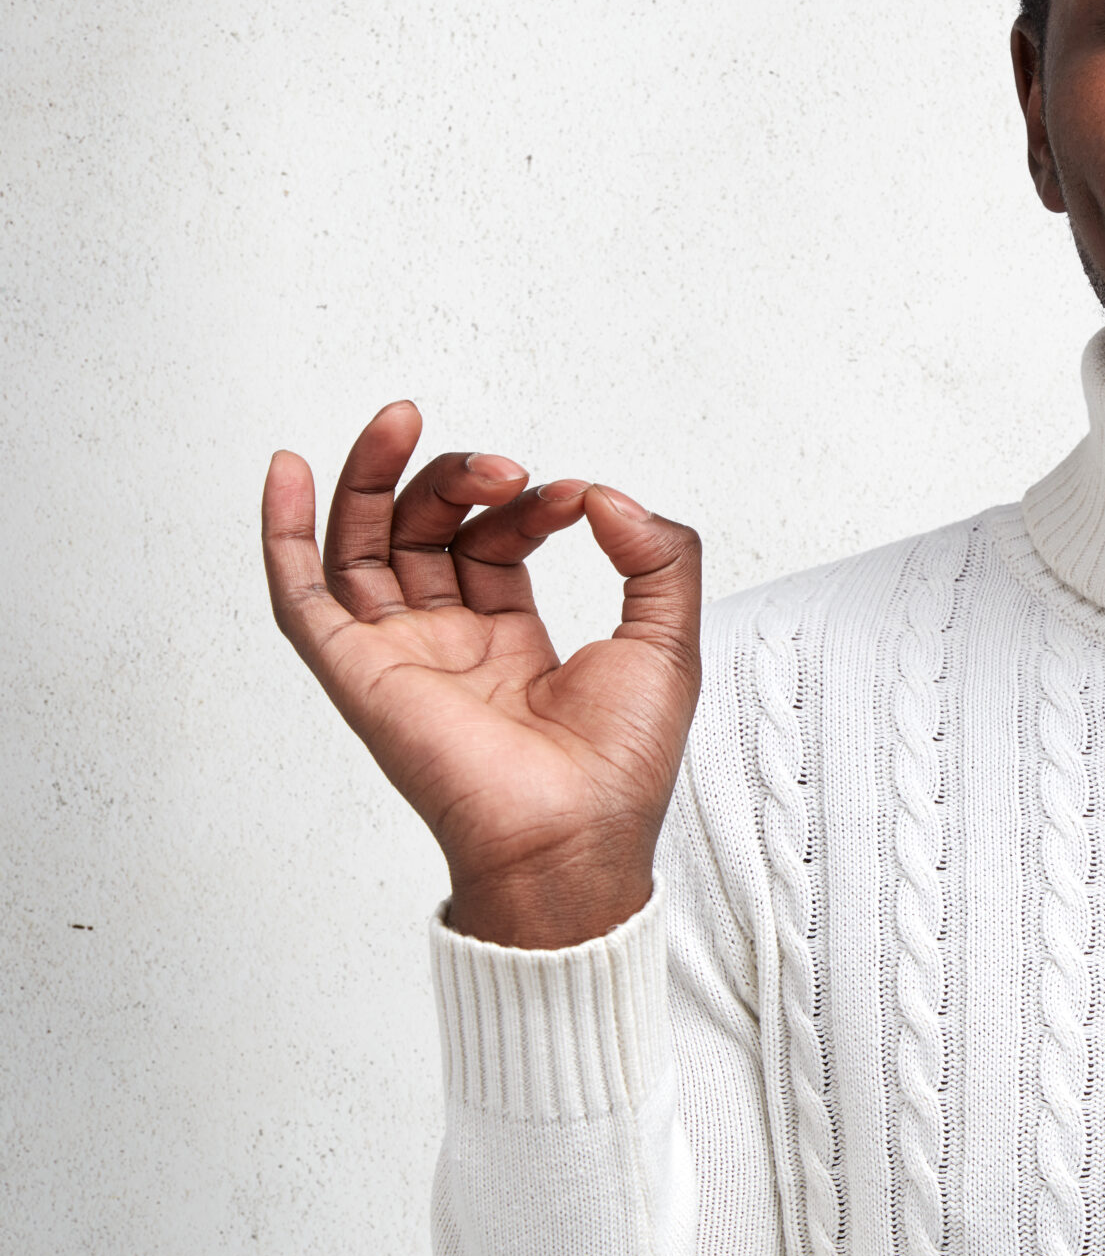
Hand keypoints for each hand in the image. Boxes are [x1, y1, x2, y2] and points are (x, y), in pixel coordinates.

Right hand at [261, 401, 701, 947]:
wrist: (575, 836)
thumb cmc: (619, 766)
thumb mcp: (668, 639)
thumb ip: (658, 555)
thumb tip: (607, 496)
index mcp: (513, 644)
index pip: (498, 543)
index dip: (531, 504)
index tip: (575, 498)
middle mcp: (448, 647)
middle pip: (423, 533)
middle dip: (457, 478)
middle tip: (504, 466)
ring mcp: (400, 656)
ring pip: (362, 547)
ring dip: (376, 476)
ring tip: (406, 420)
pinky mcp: (359, 671)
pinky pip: (302, 597)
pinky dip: (285, 532)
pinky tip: (290, 470)